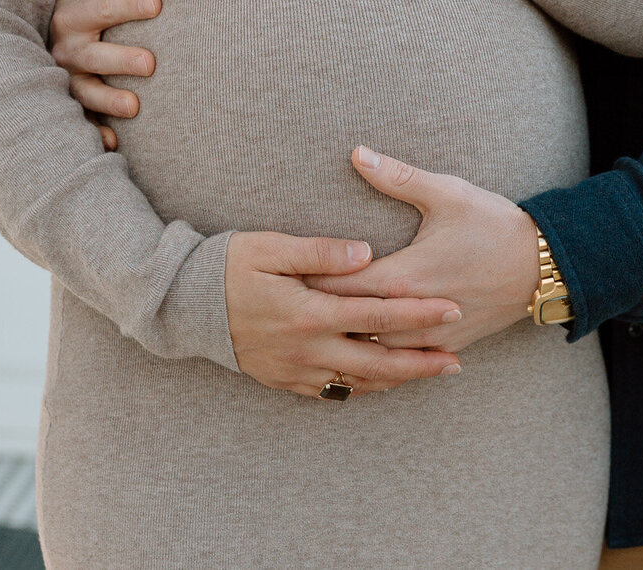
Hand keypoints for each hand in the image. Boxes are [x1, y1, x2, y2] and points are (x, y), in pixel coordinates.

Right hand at [51, 0, 159, 150]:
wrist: (40, 25)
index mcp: (69, 16)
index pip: (99, 10)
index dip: (126, 5)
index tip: (157, 4)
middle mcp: (66, 50)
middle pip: (93, 56)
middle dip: (120, 58)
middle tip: (151, 63)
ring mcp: (67, 79)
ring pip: (86, 92)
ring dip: (109, 100)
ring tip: (135, 106)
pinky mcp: (73, 102)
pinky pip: (82, 122)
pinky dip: (96, 134)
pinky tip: (115, 143)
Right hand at [225, 230, 465, 397]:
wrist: (185, 305)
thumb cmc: (229, 266)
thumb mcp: (270, 248)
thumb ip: (320, 251)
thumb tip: (366, 252)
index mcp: (309, 313)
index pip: (377, 314)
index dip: (418, 312)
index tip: (452, 307)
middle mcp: (307, 348)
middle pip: (378, 361)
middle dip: (422, 362)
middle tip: (457, 360)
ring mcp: (296, 370)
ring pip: (360, 383)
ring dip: (399, 380)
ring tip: (433, 373)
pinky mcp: (285, 380)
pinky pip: (333, 392)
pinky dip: (364, 390)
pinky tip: (384, 383)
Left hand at [306, 147, 542, 355]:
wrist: (544, 265)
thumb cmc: (494, 225)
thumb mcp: (447, 194)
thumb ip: (397, 177)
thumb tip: (358, 154)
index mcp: (404, 276)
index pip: (339, 287)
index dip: (307, 283)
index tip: (281, 279)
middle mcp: (412, 314)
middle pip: (349, 324)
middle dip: (318, 316)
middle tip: (283, 310)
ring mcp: (431, 335)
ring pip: (373, 351)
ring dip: (346, 341)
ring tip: (312, 335)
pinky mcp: (447, 345)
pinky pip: (402, 362)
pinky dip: (378, 360)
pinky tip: (360, 355)